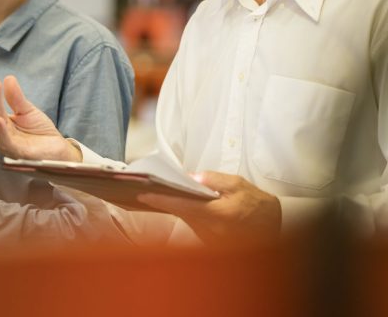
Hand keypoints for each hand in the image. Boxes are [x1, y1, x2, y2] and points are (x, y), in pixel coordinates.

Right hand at [0, 75, 80, 160]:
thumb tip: (8, 78)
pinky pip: (7, 143)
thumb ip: (16, 97)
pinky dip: (1, 132)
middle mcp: (1, 136)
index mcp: (1, 125)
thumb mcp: (27, 110)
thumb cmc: (41, 131)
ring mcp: (8, 146)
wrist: (58, 149)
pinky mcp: (19, 154)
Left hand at [135, 171, 281, 244]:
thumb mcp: (237, 184)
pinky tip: (176, 201)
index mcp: (217, 214)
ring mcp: (210, 239)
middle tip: (144, 187)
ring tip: (157, 190)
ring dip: (174, 206)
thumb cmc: (256, 204)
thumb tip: (190, 176)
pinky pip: (192, 225)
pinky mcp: (211, 242)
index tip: (143, 194)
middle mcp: (211, 230)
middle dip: (163, 200)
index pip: (182, 206)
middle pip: (179, 213)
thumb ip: (213, 179)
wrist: (276, 227)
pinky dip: (184, 213)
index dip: (161, 199)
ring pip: (184, 219)